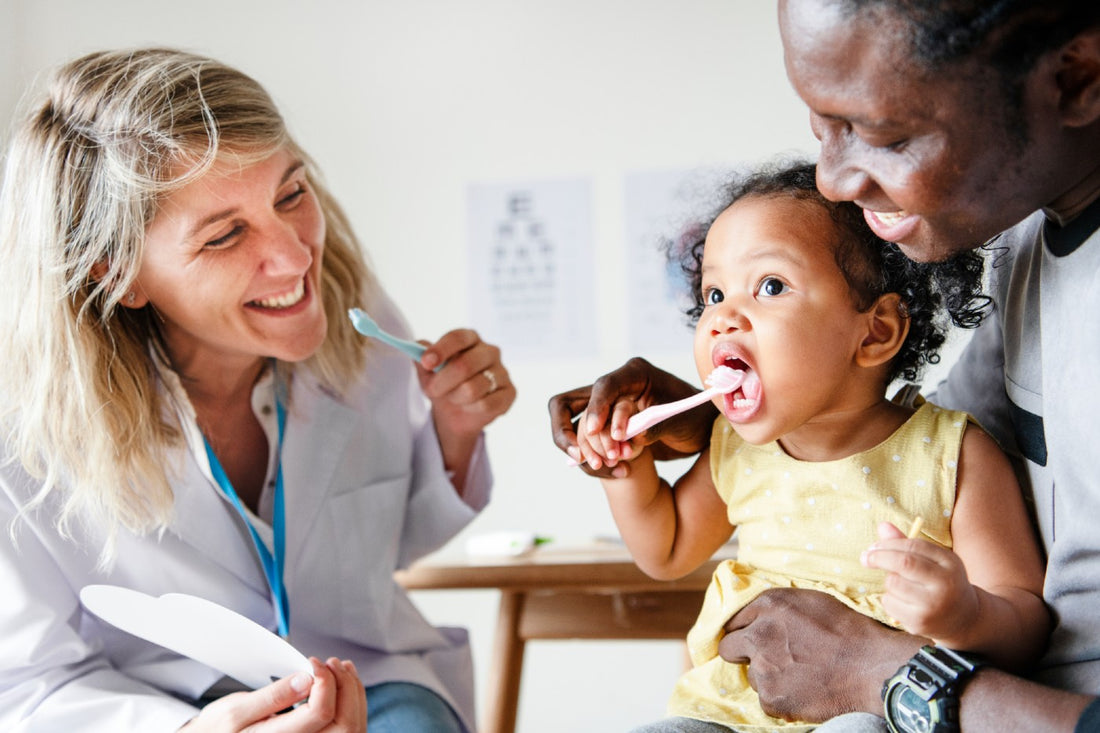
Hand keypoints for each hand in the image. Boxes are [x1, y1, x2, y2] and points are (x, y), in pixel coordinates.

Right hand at [180, 657, 366, 731]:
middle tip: (332, 662)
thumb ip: (273, 696)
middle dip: (346, 687)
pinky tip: (343, 685)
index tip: (313, 663)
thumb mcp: (236, 709)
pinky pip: (345, 730)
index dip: (324, 681)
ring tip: (341, 668)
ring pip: (351, 728)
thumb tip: (306, 679)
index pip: (319, 713)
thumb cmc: (220, 729)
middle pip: (344, 725)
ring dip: (353, 694)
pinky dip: (351, 704)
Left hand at [418, 328, 514, 439]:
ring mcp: (502, 372)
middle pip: (465, 365)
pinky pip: (486, 404)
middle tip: (431, 391)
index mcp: (470, 339)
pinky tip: (470, 407)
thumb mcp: (428, 372)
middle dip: (442, 382)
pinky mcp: (509, 393)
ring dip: (455, 398)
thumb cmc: (444, 384)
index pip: (458, 337)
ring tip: (454, 398)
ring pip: (472, 389)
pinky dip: (471, 409)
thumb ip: (421, 357)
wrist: (457, 412)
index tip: (426, 362)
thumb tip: (415, 348)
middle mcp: (490, 351)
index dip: (441, 349)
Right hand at [547, 357, 715, 477]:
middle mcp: (614, 389)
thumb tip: (631, 438)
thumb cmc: (694, 417)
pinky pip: (586, 445)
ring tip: (611, 465)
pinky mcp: (604, 429)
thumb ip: (656, 426)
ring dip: (586, 450)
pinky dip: (596, 461)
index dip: (595, 408)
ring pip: (573, 428)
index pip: (604, 386)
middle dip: (567, 431)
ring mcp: (605, 409)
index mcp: (634, 374)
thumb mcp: (680, 420)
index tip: (593, 431)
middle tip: (581, 456)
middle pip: (567, 403)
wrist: (699, 431)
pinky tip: (620, 472)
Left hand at [718, 588, 920, 721]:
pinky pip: (766, 699)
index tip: (751, 637)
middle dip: (743, 652)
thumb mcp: (810, 601)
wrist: (871, 668)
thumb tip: (756, 615)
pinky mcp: (771, 697)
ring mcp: (764, 668)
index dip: (744, 630)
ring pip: (751, 675)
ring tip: (799, 674)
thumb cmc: (848, 632)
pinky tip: (804, 690)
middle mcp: (759, 634)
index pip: (734, 619)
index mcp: (769, 605)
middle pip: (728, 647)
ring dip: (768, 676)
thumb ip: (776, 607)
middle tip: (768, 658)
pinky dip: (781, 698)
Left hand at [861, 521, 978, 642]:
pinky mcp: (920, 622)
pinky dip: (889, 599)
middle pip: (904, 563)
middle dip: (879, 557)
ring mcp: (934, 605)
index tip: (873, 546)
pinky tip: (904, 603)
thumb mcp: (932, 561)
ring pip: (893, 583)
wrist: (963, 619)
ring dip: (889, 582)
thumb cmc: (940, 582)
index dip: (889, 543)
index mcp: (950, 562)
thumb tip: (882, 525)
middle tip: (865, 557)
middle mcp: (946, 583)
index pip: (914, 545)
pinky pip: (890, 603)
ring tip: (901, 587)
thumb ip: (907, 544)